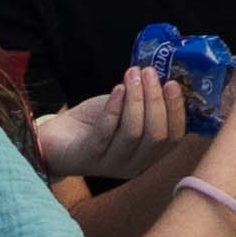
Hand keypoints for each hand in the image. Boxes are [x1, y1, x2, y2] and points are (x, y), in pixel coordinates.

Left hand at [30, 67, 194, 178]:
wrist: (59, 137)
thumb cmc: (98, 122)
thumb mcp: (127, 111)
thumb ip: (147, 102)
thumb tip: (170, 72)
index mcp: (149, 153)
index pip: (173, 138)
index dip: (177, 110)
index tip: (173, 83)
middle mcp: (134, 164)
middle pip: (155, 135)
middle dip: (156, 100)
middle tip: (149, 72)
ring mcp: (110, 164)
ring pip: (133, 132)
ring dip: (136, 99)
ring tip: (132, 74)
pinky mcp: (88, 157)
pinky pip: (105, 132)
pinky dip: (114, 107)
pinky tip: (117, 88)